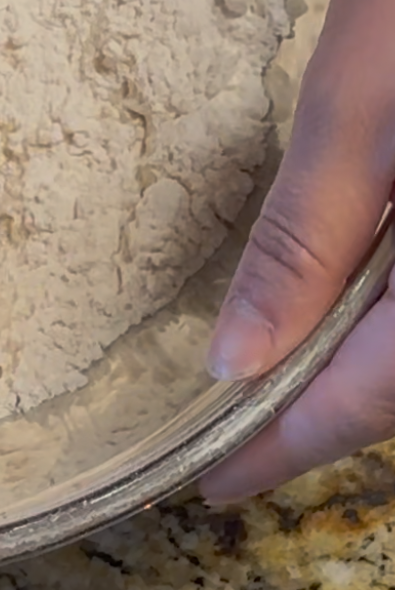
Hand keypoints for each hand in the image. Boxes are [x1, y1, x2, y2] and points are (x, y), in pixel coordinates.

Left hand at [202, 0, 394, 501]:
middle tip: (242, 436)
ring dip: (375, 369)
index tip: (213, 486)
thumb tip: (236, 361)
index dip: (290, 448)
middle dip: (335, 414)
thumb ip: (306, 242)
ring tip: (289, 377)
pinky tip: (359, 298)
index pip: (374, 399)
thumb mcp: (360, 103)